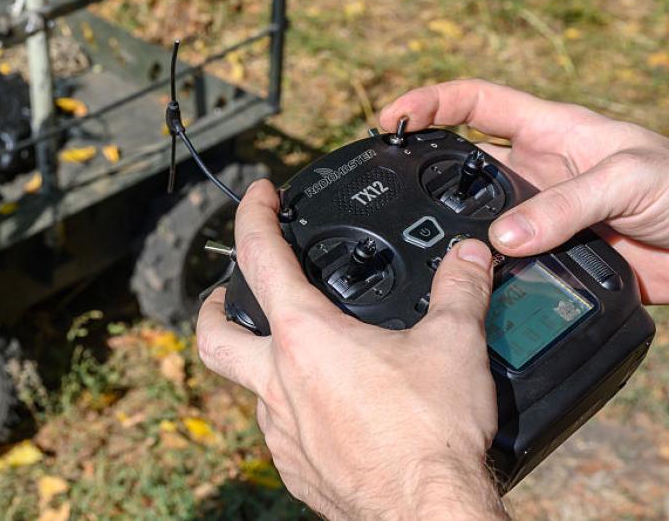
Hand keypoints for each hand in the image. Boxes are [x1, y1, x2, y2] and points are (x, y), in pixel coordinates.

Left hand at [196, 181, 505, 519]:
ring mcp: (281, 431)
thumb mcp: (454, 345)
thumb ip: (460, 290)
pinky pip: (281, 432)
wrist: (427, 515)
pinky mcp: (296, 469)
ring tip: (301, 354)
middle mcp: (278, 384)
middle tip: (233, 291)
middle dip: (215, 306)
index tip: (258, 196)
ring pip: (250, 388)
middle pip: (215, 335)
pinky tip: (330, 411)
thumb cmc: (431, 437)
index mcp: (306, 338)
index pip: (260, 258)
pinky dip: (295, 412)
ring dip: (265, 364)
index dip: (253, 216)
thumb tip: (470, 255)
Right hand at [380, 80, 668, 302]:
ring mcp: (542, 218)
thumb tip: (501, 239)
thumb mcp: (627, 179)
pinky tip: (467, 288)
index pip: (475, 103)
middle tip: (390, 190)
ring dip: (454, 232)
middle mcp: (537, 172)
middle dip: (426, 173)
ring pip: (478, 221)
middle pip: (463, 165)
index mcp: (550, 131)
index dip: (430, 103)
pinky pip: (505, 267)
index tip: (390, 119)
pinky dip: (484, 277)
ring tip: (421, 247)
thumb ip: (564, 205)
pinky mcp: (551, 260)